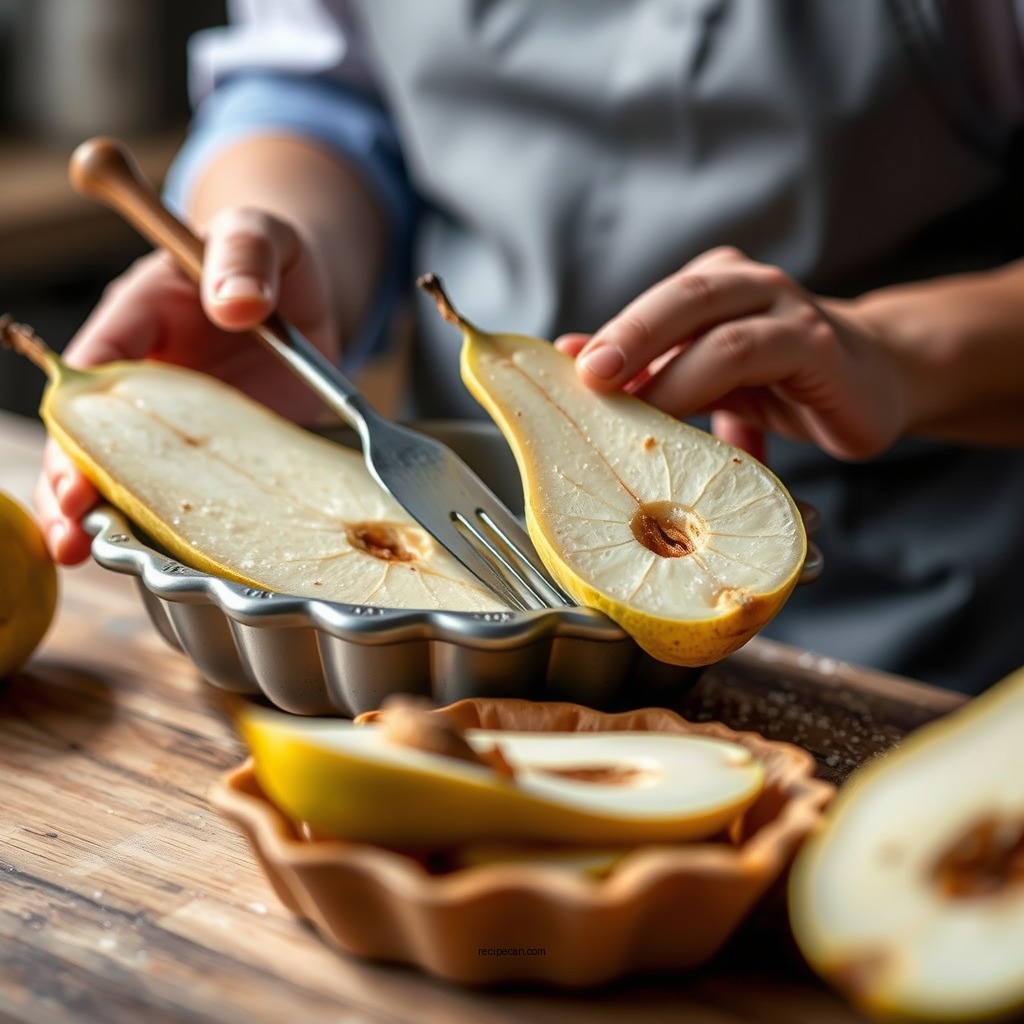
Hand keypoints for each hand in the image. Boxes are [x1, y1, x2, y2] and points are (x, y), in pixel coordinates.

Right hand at [37, 207, 336, 564]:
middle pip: (93, 432)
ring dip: (101, 514)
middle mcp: (149, 379)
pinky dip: (170, 524)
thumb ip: (244, 252)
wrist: (303, 297)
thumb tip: (237, 302)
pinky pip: (189, 493)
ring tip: (82, 557)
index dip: (79, 414)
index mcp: (141, 316)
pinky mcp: (218, 457)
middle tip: (69, 526)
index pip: (97, 363)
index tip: (74, 459)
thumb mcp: (260, 233)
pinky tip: (159, 560)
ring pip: (127, 472)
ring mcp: (180, 425)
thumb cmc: (270, 257)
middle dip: (70, 477)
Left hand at [555, 247, 909, 463]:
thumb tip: (574, 357)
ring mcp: (788, 310)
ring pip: (719, 329)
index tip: (563, 373)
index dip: (605, 339)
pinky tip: (700, 429)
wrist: (871, 380)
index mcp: (712, 286)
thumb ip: (648, 367)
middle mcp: (749, 285)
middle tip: (590, 375)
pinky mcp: (819, 346)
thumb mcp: (702, 375)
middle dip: (629, 335)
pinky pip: (763, 359)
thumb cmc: (778, 380)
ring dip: (671, 371)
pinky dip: (724, 390)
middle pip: (680, 300)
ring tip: (633, 408)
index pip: (648, 309)